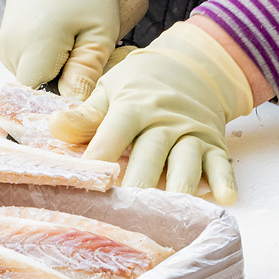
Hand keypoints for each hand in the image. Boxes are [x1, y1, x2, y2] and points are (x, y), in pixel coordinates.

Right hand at [0, 0, 118, 99]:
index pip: (47, 101)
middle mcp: (10, 54)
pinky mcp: (6, 44)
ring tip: (77, 38)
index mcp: (33, 51)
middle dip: (68, 80)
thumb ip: (87, 72)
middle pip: (42, 91)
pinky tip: (63, 35)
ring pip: (36, 79)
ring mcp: (5, 49)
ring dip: (59, 68)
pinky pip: (30, 65)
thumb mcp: (98, 30)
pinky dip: (48, 59)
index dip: (71, 96)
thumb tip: (76, 108)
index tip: (91, 74)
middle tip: (92, 50)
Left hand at [47, 20, 253, 203]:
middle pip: (151, 154)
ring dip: (178, 188)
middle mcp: (164, 120)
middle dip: (139, 182)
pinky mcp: (215, 145)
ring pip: (186, 163)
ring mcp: (192, 133)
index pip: (114, 133)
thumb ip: (85, 115)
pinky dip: (224, 181)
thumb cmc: (140, 85)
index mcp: (133, 105)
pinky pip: (221, 164)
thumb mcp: (109, 91)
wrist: (194, 66)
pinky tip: (224, 199)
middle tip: (125, 212)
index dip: (100, 157)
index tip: (86, 181)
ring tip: (167, 212)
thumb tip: (54, 127)